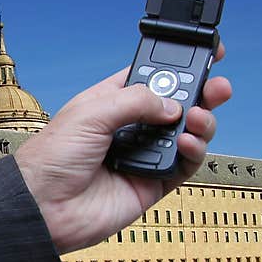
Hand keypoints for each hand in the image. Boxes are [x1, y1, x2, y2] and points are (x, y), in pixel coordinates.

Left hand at [14, 44, 231, 254]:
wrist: (44, 207)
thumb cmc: (52, 158)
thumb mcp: (91, 113)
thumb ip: (136, 101)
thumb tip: (174, 104)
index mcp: (111, 102)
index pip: (151, 78)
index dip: (176, 67)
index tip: (204, 54)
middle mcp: (130, 127)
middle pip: (176, 105)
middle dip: (200, 92)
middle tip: (217, 86)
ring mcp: (142, 156)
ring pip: (186, 134)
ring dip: (201, 122)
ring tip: (199, 116)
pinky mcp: (152, 183)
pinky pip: (183, 165)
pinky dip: (193, 151)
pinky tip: (188, 142)